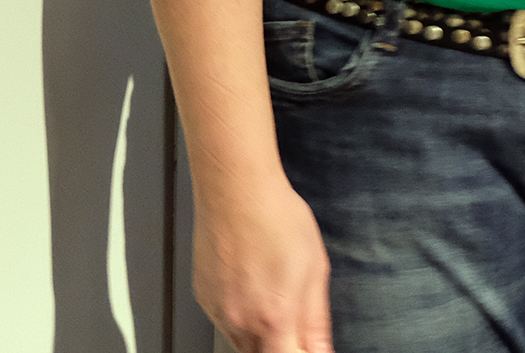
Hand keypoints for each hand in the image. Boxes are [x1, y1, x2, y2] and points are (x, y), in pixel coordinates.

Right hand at [193, 174, 333, 351]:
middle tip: (291, 319)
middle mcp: (241, 320)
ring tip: (270, 293)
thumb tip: (321, 350)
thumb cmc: (275, 217)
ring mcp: (217, 310)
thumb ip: (317, 320)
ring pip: (241, 343)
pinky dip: (239, 314)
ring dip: (260, 333)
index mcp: (274, 318)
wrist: (235, 188)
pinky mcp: (203, 297)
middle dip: (280, 346)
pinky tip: (250, 284)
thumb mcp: (315, 269)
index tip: (306, 345)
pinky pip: (223, 320)